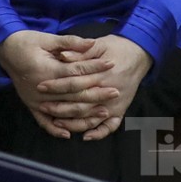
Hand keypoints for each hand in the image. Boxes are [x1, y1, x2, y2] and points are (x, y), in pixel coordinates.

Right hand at [0, 30, 115, 139]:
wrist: (4, 50)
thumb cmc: (26, 41)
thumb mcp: (47, 38)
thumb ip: (69, 42)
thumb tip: (91, 43)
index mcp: (48, 71)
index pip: (76, 72)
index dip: (95, 68)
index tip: (111, 64)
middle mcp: (42, 89)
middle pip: (74, 95)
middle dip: (96, 94)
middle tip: (115, 92)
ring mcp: (36, 100)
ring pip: (64, 112)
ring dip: (84, 115)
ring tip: (103, 113)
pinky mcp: (31, 105)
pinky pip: (44, 122)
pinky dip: (55, 130)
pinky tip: (68, 135)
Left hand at [37, 35, 153, 142]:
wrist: (139, 53)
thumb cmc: (116, 47)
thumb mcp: (99, 44)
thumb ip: (81, 52)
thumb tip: (62, 56)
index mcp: (101, 75)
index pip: (74, 83)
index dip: (56, 85)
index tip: (41, 86)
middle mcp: (108, 92)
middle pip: (80, 105)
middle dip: (59, 107)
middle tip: (42, 106)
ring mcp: (115, 104)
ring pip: (91, 119)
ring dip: (73, 123)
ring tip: (56, 122)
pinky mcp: (121, 110)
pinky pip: (110, 127)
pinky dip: (98, 133)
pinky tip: (85, 136)